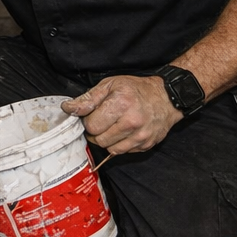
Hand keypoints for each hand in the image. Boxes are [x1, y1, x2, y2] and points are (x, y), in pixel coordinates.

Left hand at [60, 75, 181, 154]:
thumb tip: (68, 108)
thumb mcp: (110, 84)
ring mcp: (141, 136)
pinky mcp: (146, 145)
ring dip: (106, 139)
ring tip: (111, 126)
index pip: (92, 125)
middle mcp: (132, 122)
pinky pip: (123, 152)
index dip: (88, 120)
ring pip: (110, 149)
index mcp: (121, 104)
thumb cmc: (136, 89)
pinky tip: (122, 132)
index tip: (93, 114)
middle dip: (96, 131)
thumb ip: (88, 98)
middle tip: (102, 121)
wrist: (167, 98)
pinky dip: (118, 144)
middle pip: (99, 139)